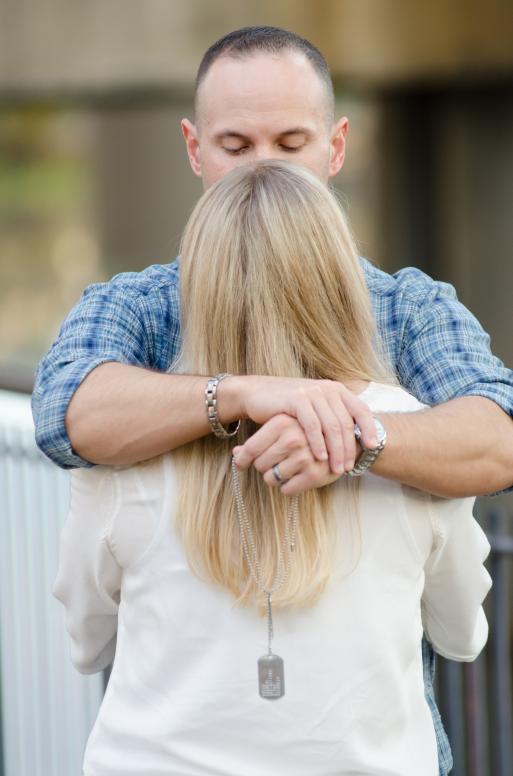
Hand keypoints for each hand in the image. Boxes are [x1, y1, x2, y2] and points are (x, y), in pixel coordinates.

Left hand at [233, 414, 360, 495]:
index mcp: (282, 423)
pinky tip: (297, 478)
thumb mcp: (283, 429)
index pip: (251, 448)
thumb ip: (259, 441)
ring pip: (271, 479)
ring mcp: (304, 456)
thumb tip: (235, 453)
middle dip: (264, 467)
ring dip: (275, 478)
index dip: (242, 459)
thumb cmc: (308, 434)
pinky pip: (286, 489)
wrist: (347, 438)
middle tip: (275, 464)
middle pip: (259, 464)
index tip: (240, 464)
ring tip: (287, 470)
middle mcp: (293, 438)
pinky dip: (288, 487)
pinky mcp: (315, 474)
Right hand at [235, 376, 374, 474]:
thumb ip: (332, 418)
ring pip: (331, 425)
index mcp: (336, 390)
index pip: (360, 410)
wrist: (257, 394)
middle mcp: (327, 388)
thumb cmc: (287, 408)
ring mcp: (312, 392)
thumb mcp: (314, 409)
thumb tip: (354, 440)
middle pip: (346, 422)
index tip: (372, 448)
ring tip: (336, 468)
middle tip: (348, 468)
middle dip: (349, 448)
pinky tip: (319, 458)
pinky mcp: (296, 399)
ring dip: (336, 450)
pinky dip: (318, 443)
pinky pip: (312, 425)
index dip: (369, 429)